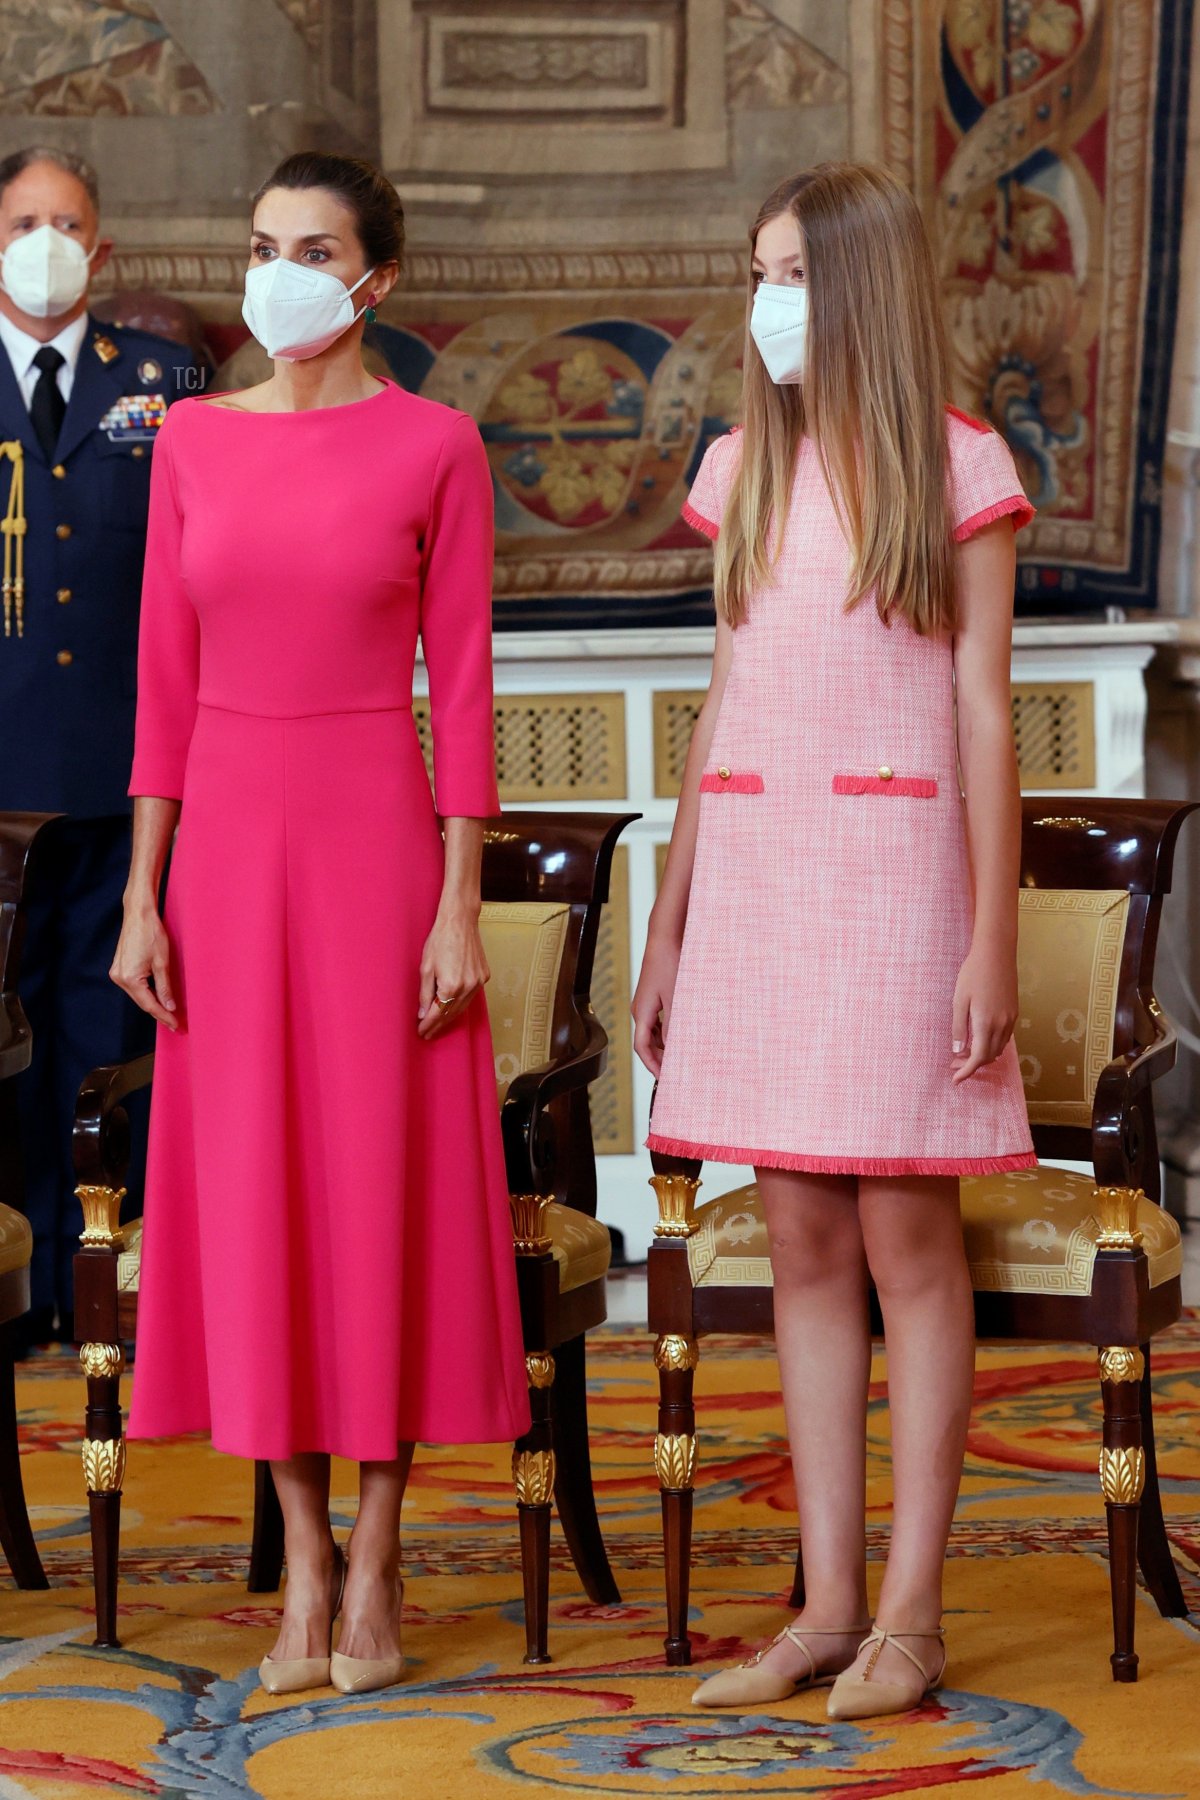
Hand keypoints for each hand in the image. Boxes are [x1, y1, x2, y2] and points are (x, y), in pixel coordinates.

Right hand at [110, 903, 180, 1030]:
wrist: (138, 914)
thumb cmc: (151, 934)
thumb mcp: (162, 962)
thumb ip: (165, 987)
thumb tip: (169, 1007)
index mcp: (129, 978)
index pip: (149, 1004)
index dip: (163, 1016)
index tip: (176, 1025)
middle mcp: (119, 978)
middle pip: (142, 1001)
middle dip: (159, 1012)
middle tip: (175, 1023)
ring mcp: (117, 973)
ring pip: (138, 994)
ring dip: (152, 1003)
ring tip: (169, 1013)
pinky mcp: (119, 968)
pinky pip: (134, 986)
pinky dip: (146, 992)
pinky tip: (157, 996)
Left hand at [417, 903, 488, 1038]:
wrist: (460, 921)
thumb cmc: (440, 940)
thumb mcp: (426, 967)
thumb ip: (425, 993)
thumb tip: (424, 1013)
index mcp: (451, 985)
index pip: (438, 1013)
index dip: (428, 1024)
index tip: (421, 1032)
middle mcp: (467, 987)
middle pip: (451, 1013)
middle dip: (439, 1024)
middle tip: (428, 1033)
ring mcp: (478, 982)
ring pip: (463, 1007)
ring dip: (450, 1016)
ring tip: (438, 1024)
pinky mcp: (484, 976)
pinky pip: (471, 996)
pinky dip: (460, 1004)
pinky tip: (452, 1007)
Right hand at [632, 934, 680, 1076]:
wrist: (664, 938)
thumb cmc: (669, 964)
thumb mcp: (676, 998)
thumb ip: (674, 1025)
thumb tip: (673, 1049)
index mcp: (641, 1012)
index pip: (642, 1047)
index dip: (652, 1065)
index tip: (665, 1078)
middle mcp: (639, 1010)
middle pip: (646, 1043)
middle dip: (659, 1058)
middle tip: (677, 1071)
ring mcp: (645, 1003)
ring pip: (651, 1033)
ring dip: (664, 1046)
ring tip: (682, 1055)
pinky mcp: (653, 996)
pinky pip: (656, 1022)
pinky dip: (666, 1032)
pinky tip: (681, 1035)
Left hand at [951, 939, 1017, 1081]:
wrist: (996, 953)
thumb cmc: (973, 973)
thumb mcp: (959, 1000)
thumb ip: (958, 1027)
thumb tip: (957, 1051)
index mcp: (986, 1023)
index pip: (978, 1058)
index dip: (967, 1072)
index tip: (955, 1080)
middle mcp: (1002, 1025)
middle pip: (989, 1056)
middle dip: (972, 1065)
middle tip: (954, 1065)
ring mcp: (1011, 1019)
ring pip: (998, 1048)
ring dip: (983, 1056)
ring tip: (964, 1054)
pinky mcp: (1014, 1012)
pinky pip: (1005, 1037)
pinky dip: (992, 1045)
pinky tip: (979, 1040)